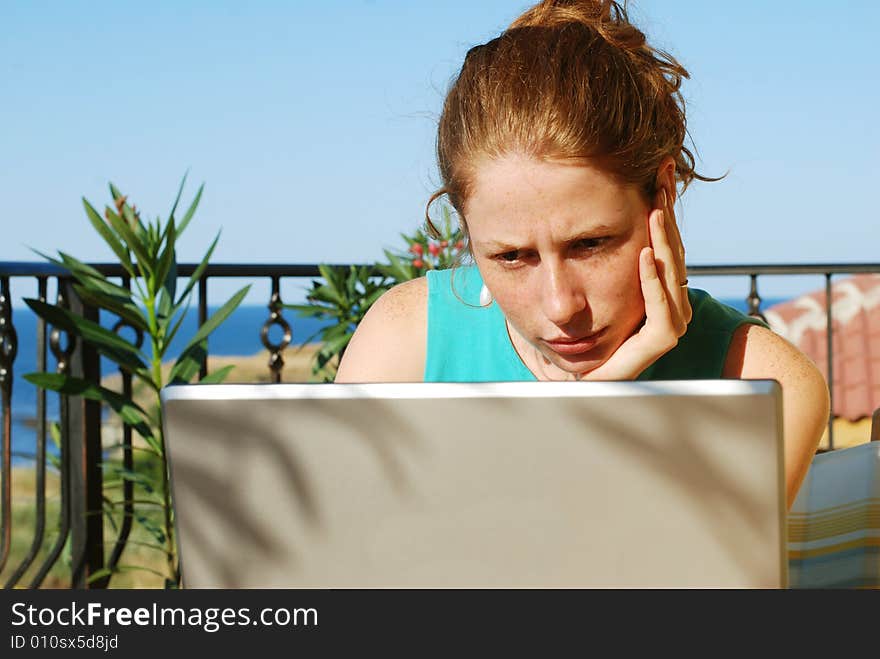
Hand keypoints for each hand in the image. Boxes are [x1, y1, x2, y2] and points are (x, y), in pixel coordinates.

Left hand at [583, 189, 691, 379]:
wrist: (586, 376)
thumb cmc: (590, 333)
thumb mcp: (596, 285)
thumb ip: (602, 257)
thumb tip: (590, 213)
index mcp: (658, 286)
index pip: (665, 240)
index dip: (664, 208)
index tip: (659, 175)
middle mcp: (670, 301)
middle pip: (672, 250)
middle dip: (667, 214)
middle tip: (662, 178)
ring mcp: (670, 321)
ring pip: (672, 273)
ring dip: (662, 241)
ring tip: (655, 210)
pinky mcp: (661, 341)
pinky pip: (662, 309)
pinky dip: (653, 282)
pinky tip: (644, 256)